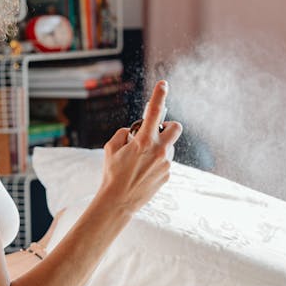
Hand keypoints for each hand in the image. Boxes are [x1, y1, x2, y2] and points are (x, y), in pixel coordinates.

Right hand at [99, 81, 182, 214]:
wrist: (119, 202)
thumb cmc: (112, 173)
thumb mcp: (110, 148)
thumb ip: (124, 134)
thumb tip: (134, 132)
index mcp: (144, 141)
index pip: (154, 112)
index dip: (159, 95)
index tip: (163, 84)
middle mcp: (159, 151)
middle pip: (175, 127)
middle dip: (167, 126)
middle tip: (154, 132)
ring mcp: (165, 164)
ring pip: (168, 146)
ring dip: (158, 146)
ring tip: (140, 160)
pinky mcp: (167, 175)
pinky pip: (164, 161)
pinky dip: (156, 162)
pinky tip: (143, 172)